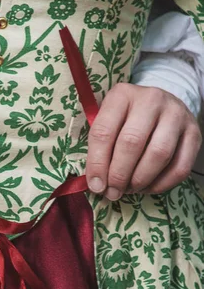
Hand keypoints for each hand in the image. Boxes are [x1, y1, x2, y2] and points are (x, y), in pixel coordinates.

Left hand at [86, 83, 201, 199]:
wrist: (162, 106)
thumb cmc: (127, 119)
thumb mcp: (109, 122)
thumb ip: (99, 148)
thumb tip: (96, 184)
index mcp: (122, 95)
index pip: (104, 132)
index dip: (97, 163)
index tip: (95, 185)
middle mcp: (151, 99)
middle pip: (132, 143)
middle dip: (119, 175)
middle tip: (112, 192)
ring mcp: (176, 114)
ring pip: (158, 154)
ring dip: (140, 180)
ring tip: (129, 190)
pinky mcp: (194, 132)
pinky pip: (180, 167)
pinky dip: (161, 184)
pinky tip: (147, 188)